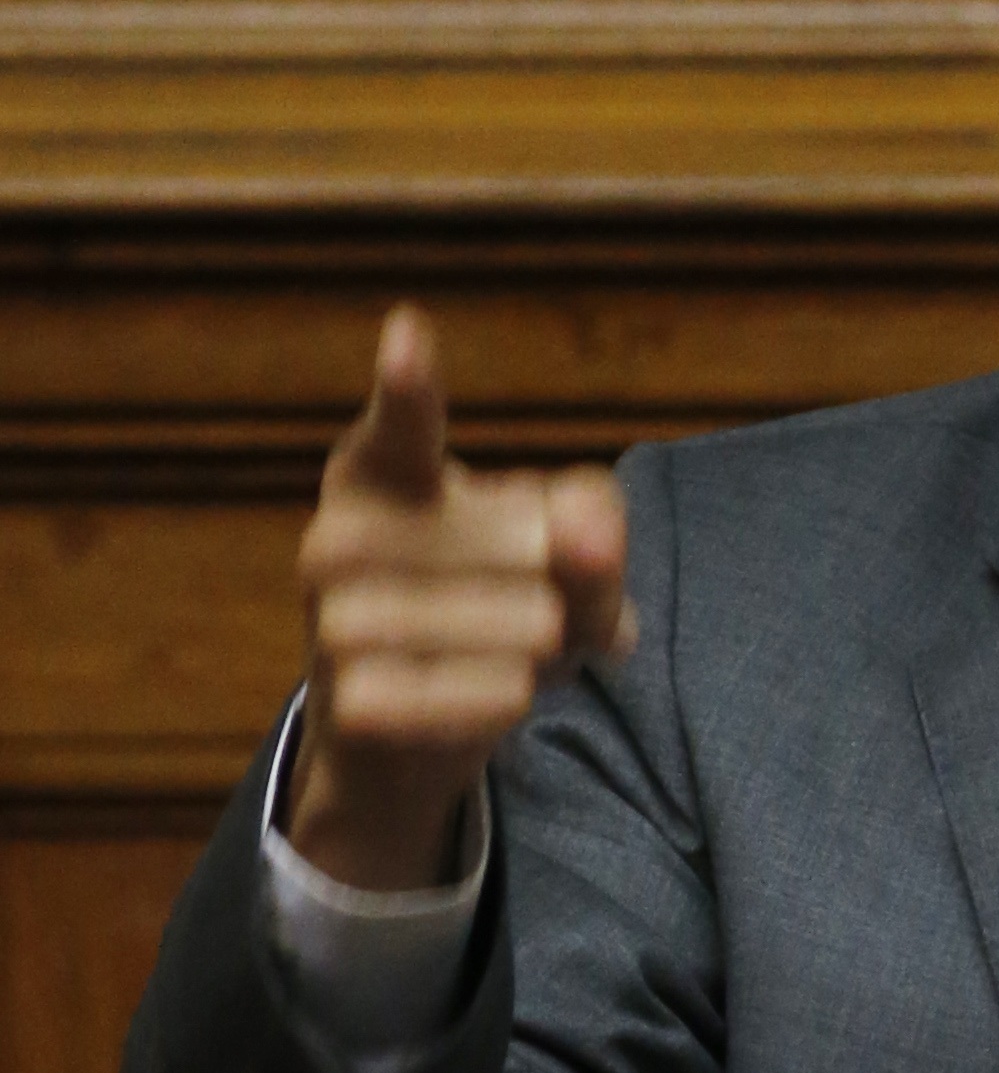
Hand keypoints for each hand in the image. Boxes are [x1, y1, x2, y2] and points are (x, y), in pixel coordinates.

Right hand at [284, 305, 634, 890]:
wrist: (409, 737)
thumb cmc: (495, 611)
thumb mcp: (564, 563)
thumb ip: (594, 528)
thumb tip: (589, 531)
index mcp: (382, 471)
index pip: (402, 425)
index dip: (410, 385)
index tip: (410, 334)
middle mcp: (338, 535)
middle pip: (519, 540)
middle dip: (566, 575)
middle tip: (554, 600)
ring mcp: (330, 620)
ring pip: (504, 622)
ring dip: (547, 639)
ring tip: (535, 646)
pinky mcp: (348, 702)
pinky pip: (476, 693)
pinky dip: (513, 693)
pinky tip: (510, 688)